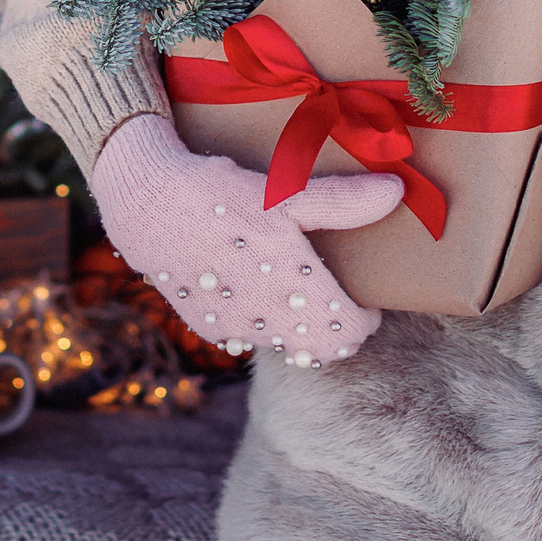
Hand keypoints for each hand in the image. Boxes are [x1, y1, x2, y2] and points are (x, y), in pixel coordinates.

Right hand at [91, 113, 400, 368]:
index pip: (350, 335)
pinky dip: (263, 322)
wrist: (144, 204)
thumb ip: (343, 201)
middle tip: (336, 291)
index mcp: (295, 291)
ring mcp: (235, 329)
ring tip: (296, 285)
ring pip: (287, 345)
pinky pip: (250, 337)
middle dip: (336, 326)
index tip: (365, 294)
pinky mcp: (208, 326)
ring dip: (300, 327)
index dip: (364, 318)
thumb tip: (397, 192)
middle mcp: (267, 321)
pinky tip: (254, 285)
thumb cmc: (220, 194)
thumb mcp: (285, 191)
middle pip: (322, 349)